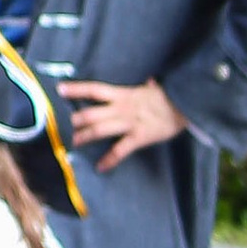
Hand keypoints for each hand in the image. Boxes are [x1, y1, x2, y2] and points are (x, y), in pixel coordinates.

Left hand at [60, 77, 187, 170]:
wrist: (187, 105)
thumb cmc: (169, 97)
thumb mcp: (153, 88)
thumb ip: (145, 86)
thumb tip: (149, 80)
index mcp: (123, 94)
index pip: (94, 89)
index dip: (76, 89)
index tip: (59, 89)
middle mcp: (122, 107)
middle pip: (92, 112)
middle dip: (75, 120)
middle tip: (60, 126)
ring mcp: (130, 122)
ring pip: (101, 129)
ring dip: (85, 136)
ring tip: (72, 143)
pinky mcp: (140, 136)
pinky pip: (121, 149)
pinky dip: (110, 159)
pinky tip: (101, 167)